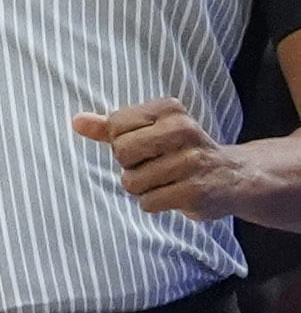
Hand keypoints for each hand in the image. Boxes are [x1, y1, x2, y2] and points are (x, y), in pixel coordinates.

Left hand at [76, 98, 300, 222]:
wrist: (235, 177)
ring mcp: (191, 161)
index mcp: (170, 109)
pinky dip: (156, 202)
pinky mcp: (195, 190)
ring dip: (144, 187)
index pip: (115, 126)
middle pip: (121, 152)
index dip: (122, 142)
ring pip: (131, 181)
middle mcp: (184, 130)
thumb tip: (76, 121)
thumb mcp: (151, 131)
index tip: (147, 145)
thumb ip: (111, 127)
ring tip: (169, 179)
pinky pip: (147, 202)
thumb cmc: (181, 152)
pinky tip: (176, 193)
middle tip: (157, 164)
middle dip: (131, 165)